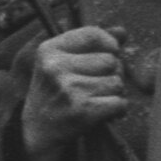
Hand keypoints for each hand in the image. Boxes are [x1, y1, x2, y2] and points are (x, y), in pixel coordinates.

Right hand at [19, 25, 127, 160]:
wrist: (39, 129)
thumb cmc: (55, 91)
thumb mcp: (61, 62)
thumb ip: (89, 44)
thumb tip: (122, 31)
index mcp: (49, 49)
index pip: (92, 34)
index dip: (109, 43)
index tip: (109, 53)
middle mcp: (56, 66)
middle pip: (110, 60)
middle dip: (111, 73)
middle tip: (96, 85)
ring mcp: (69, 88)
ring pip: (117, 83)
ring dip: (113, 94)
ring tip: (95, 99)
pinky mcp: (83, 110)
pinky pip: (120, 103)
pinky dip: (117, 110)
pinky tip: (101, 112)